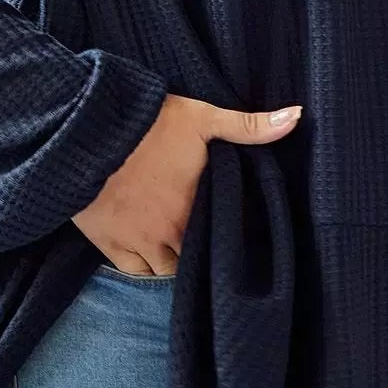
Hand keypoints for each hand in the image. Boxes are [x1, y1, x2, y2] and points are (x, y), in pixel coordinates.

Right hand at [72, 93, 301, 275]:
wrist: (89, 132)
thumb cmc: (149, 124)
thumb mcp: (203, 118)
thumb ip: (250, 125)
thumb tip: (297, 116)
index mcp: (197, 206)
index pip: (224, 237)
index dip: (229, 235)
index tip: (232, 229)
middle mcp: (171, 232)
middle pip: (195, 257)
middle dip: (203, 251)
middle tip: (209, 240)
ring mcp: (139, 241)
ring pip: (167, 270)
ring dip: (175, 262)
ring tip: (180, 247)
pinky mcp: (109, 244)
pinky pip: (134, 272)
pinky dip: (144, 267)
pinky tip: (150, 255)